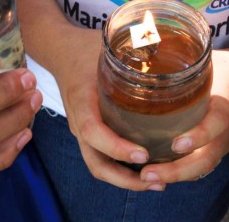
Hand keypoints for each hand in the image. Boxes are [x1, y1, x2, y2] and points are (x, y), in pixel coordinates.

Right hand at [57, 33, 228, 190]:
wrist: (59, 50)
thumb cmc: (84, 48)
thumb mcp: (106, 45)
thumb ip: (134, 46)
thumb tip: (168, 44)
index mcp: (82, 101)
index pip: (93, 132)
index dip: (117, 148)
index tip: (143, 155)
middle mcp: (80, 122)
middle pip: (96, 162)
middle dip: (125, 179)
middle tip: (157, 181)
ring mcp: (83, 129)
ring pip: (99, 164)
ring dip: (126, 180)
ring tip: (158, 183)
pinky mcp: (90, 131)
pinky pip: (103, 157)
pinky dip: (123, 169)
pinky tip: (148, 169)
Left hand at [139, 49, 228, 184]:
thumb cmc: (218, 63)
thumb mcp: (205, 58)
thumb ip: (181, 55)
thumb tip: (143, 39)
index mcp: (227, 101)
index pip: (217, 121)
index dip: (200, 134)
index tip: (176, 144)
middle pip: (209, 156)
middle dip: (179, 169)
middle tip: (147, 173)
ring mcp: (227, 140)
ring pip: (206, 165)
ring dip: (177, 175)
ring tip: (147, 178)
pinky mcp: (219, 146)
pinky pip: (203, 164)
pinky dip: (183, 174)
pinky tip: (160, 179)